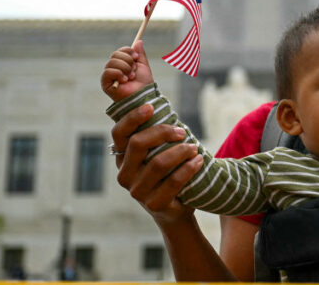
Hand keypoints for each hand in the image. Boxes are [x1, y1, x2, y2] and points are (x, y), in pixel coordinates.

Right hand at [101, 40, 153, 100]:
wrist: (143, 95)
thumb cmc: (144, 83)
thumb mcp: (143, 66)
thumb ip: (140, 54)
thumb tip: (139, 41)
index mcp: (122, 63)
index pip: (120, 51)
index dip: (128, 51)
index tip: (136, 57)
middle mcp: (114, 68)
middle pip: (115, 54)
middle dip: (128, 61)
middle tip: (134, 70)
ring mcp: (109, 76)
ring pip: (112, 62)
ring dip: (125, 68)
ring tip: (130, 77)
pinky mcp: (105, 83)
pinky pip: (108, 72)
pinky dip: (118, 74)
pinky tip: (125, 80)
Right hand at [110, 103, 202, 224]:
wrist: (174, 212)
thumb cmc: (166, 175)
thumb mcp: (156, 155)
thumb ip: (155, 138)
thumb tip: (161, 107)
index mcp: (122, 159)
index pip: (119, 134)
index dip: (132, 118)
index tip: (150, 106)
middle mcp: (125, 175)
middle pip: (138, 144)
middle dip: (162, 132)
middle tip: (182, 132)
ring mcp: (138, 192)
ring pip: (158, 163)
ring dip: (181, 151)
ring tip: (194, 147)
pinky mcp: (155, 204)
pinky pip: (173, 181)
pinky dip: (189, 168)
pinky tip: (199, 161)